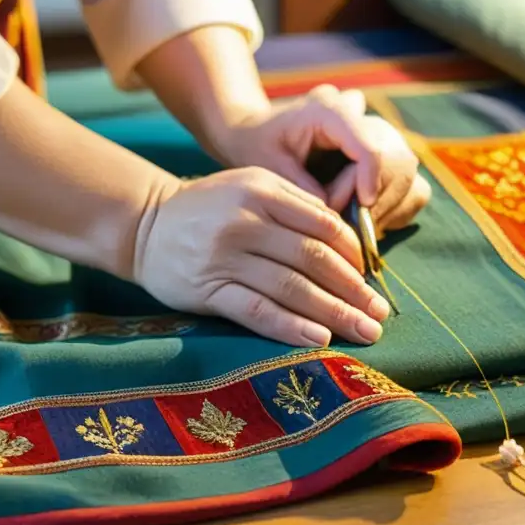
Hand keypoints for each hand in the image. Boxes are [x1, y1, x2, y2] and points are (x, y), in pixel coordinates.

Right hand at [133, 167, 391, 346]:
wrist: (145, 224)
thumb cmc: (209, 207)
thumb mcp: (250, 186)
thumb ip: (295, 205)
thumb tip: (348, 245)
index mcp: (261, 191)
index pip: (323, 225)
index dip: (354, 255)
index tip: (370, 278)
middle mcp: (245, 221)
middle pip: (313, 259)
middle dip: (353, 290)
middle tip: (379, 313)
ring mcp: (224, 257)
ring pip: (291, 287)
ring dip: (333, 313)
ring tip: (363, 331)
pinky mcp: (207, 289)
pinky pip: (256, 310)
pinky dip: (290, 326)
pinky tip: (318, 339)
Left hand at [216, 85, 430, 231]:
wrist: (256, 133)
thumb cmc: (257, 146)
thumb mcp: (267, 167)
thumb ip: (301, 190)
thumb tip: (336, 218)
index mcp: (330, 110)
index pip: (371, 144)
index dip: (368, 182)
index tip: (358, 210)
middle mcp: (361, 117)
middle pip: (397, 160)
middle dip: (375, 200)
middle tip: (343, 224)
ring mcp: (377, 135)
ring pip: (408, 174)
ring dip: (385, 208)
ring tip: (350, 225)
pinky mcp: (386, 155)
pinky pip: (411, 185)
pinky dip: (394, 209)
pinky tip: (364, 220)